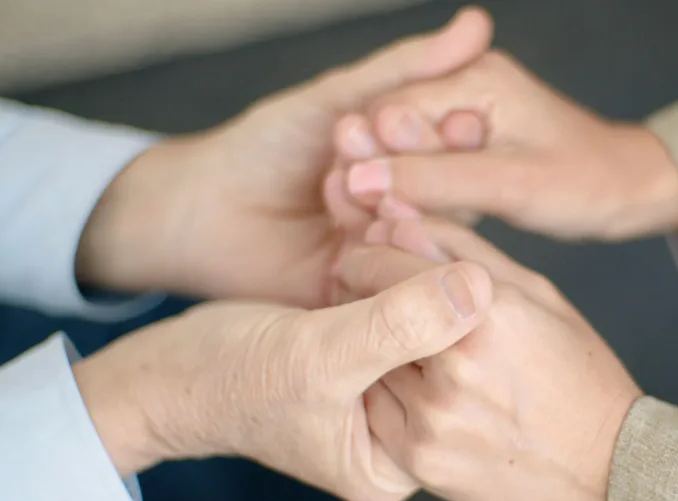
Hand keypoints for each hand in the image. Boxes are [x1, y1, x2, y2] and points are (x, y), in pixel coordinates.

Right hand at [72, 260, 491, 500]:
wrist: (172, 367)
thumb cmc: (231, 379)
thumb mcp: (319, 355)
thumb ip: (398, 326)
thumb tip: (480, 290)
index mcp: (402, 458)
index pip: (463, 382)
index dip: (461, 310)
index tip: (437, 252)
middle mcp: (406, 424)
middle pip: (455, 344)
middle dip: (436, 277)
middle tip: (402, 227)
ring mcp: (391, 383)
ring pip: (434, 311)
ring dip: (415, 257)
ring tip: (385, 224)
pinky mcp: (375, 346)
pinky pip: (407, 296)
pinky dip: (396, 256)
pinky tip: (379, 225)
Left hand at [74, 7, 493, 307]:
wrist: (201, 210)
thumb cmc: (264, 147)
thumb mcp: (336, 101)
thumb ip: (403, 70)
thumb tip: (476, 23)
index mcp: (414, 161)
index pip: (460, 149)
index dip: (459, 136)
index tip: (462, 121)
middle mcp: (412, 208)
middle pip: (450, 195)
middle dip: (422, 168)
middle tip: (388, 144)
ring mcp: (393, 253)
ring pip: (424, 235)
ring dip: (394, 206)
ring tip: (348, 184)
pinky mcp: (368, 296)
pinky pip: (394, 280)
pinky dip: (379, 252)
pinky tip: (354, 233)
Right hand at [335, 51, 677, 240]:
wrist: (630, 191)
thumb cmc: (588, 182)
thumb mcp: (511, 186)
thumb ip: (435, 180)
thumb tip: (363, 179)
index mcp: (476, 77)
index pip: (394, 113)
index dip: (370, 158)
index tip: (352, 200)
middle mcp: (464, 86)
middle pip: (392, 130)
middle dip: (375, 174)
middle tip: (359, 218)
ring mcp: (464, 114)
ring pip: (404, 152)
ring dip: (391, 189)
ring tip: (375, 227)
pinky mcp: (467, 144)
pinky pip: (425, 168)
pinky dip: (415, 195)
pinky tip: (403, 223)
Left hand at [335, 218, 642, 500]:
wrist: (603, 469)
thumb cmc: (577, 373)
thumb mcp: (535, 294)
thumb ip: (461, 249)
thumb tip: (395, 218)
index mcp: (487, 312)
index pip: (384, 263)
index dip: (367, 255)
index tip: (366, 258)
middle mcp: (455, 366)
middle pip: (367, 313)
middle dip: (365, 299)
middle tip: (379, 300)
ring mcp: (434, 419)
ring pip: (367, 364)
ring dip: (374, 350)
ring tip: (408, 350)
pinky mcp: (420, 460)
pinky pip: (375, 413)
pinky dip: (385, 396)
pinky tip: (421, 393)